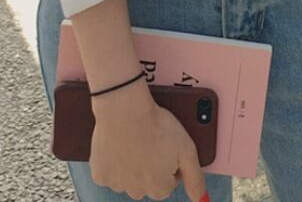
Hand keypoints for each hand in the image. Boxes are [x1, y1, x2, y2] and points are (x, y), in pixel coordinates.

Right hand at [91, 90, 207, 201]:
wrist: (126, 109)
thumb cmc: (156, 126)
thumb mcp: (186, 149)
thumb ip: (195, 178)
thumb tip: (200, 199)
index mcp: (159, 188)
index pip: (169, 182)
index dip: (169, 162)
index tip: (166, 146)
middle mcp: (137, 192)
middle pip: (147, 182)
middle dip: (150, 165)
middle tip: (150, 141)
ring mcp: (117, 184)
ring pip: (128, 177)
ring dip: (131, 163)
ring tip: (135, 140)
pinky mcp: (100, 174)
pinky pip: (109, 172)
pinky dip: (112, 160)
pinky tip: (119, 145)